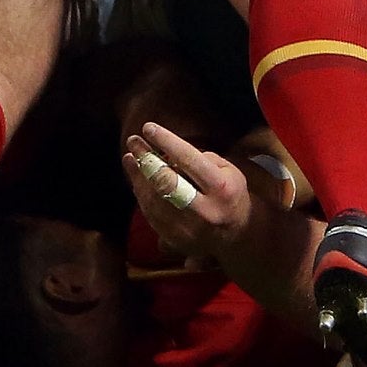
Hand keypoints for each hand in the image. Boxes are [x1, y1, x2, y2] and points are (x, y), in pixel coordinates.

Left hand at [124, 121, 254, 266]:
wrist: (235, 235)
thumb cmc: (230, 194)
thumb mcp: (230, 171)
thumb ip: (202, 159)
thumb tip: (168, 151)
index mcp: (221, 189)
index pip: (189, 160)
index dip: (166, 142)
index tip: (149, 127)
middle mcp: (204, 210)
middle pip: (166, 181)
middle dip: (146, 158)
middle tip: (134, 140)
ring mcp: (187, 228)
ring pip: (153, 198)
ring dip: (138, 175)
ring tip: (131, 156)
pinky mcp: (173, 239)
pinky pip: (149, 212)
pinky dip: (140, 191)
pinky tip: (136, 176)